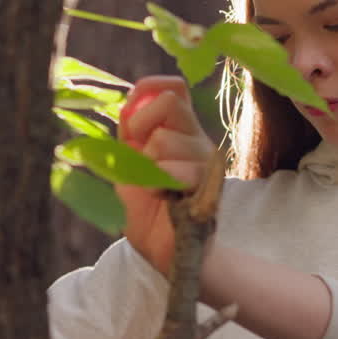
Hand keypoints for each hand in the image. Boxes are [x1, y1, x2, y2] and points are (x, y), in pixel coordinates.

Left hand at [118, 76, 215, 274]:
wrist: (166, 251)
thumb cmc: (150, 211)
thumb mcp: (128, 165)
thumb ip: (129, 135)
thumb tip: (128, 104)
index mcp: (179, 130)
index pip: (173, 87)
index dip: (149, 89)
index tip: (132, 117)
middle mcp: (197, 139)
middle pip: (170, 102)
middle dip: (141, 125)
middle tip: (139, 155)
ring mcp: (206, 159)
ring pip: (165, 139)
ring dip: (148, 166)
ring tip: (156, 187)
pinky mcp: (209, 182)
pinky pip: (173, 169)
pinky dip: (157, 183)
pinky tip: (165, 197)